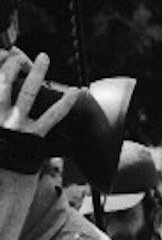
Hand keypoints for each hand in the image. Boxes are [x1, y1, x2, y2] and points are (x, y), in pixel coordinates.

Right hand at [0, 51, 77, 174]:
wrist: (4, 186)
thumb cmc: (2, 161)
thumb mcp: (1, 137)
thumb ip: (4, 115)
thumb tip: (7, 104)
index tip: (3, 57)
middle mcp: (0, 118)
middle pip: (3, 84)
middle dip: (11, 65)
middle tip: (19, 53)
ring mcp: (16, 126)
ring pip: (26, 93)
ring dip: (36, 73)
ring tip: (44, 57)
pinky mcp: (34, 137)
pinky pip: (52, 116)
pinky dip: (65, 103)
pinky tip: (75, 92)